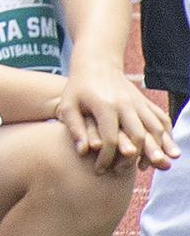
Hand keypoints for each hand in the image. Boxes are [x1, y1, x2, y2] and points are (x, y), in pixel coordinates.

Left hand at [56, 62, 178, 172]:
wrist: (96, 63)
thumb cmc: (78, 88)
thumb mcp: (68, 104)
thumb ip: (74, 127)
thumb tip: (83, 152)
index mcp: (105, 105)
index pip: (110, 139)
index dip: (106, 159)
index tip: (98, 170)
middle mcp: (125, 104)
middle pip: (138, 136)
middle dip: (133, 158)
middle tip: (121, 171)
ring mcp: (138, 102)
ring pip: (155, 129)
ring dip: (158, 149)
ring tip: (155, 165)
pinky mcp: (146, 102)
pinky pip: (162, 119)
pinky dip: (167, 135)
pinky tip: (165, 149)